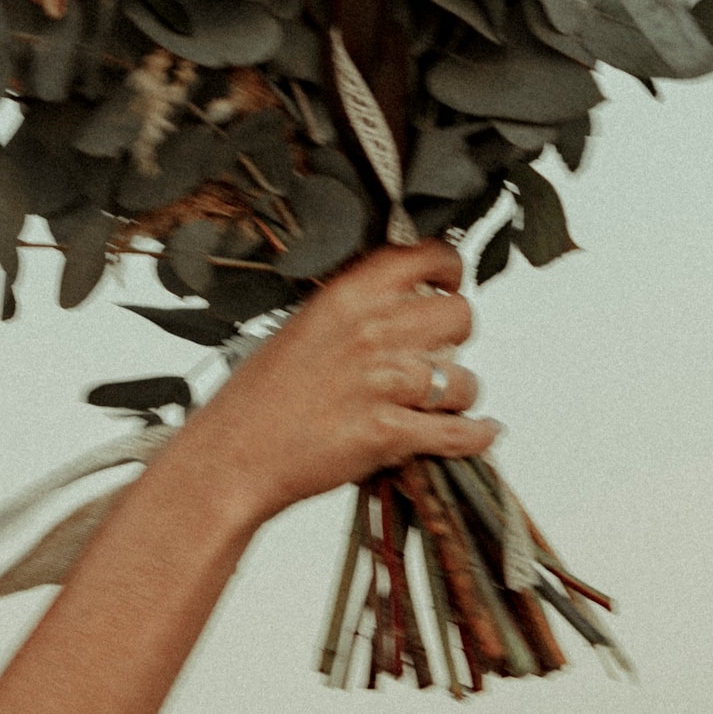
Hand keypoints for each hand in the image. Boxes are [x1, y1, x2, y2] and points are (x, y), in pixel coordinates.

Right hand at [164, 239, 497, 528]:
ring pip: (464, 380)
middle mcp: (371, 331)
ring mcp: (383, 383)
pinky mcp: (389, 433)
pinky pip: (460, 432)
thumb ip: (355, 311)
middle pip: (460, 315)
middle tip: (438, 352)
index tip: (448, 282)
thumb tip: (406, 305)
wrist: (232, 457)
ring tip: (436, 403)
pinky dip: (475, 436)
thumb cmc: (259, 399)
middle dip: (456, 337)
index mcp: (347, 296)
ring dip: (457, 395)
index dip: (448, 269)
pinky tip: (479, 432)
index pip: (425, 256)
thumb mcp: (303, 329)